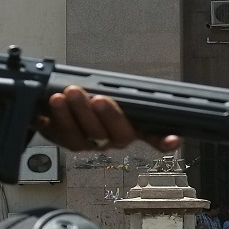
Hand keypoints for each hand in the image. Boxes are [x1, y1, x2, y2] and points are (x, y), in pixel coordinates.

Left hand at [36, 86, 180, 153]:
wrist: (57, 100)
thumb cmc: (91, 92)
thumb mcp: (110, 87)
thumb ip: (123, 89)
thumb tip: (140, 86)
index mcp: (132, 125)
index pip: (155, 136)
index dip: (165, 141)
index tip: (174, 139)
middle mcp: (114, 138)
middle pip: (118, 135)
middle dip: (109, 116)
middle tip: (99, 98)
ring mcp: (91, 142)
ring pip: (87, 135)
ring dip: (78, 113)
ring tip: (69, 93)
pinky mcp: (67, 140)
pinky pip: (63, 133)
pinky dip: (58, 116)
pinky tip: (54, 103)